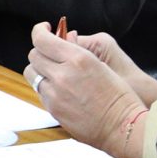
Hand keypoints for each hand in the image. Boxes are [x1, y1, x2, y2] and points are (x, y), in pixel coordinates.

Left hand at [26, 23, 151, 157]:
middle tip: (51, 52)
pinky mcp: (53, 109)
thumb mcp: (103, 64)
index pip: (42, 39)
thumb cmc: (121, 96)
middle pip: (34, 56)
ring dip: (40, 70)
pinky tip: (61, 89)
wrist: (124, 127)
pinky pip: (40, 92)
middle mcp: (62, 75)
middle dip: (41, 51)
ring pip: (32, 74)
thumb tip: (66, 37)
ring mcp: (55, 94)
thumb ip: (79, 50)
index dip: (40, 31)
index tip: (43, 29)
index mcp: (78, 59)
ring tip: (55, 72)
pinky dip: (46, 88)